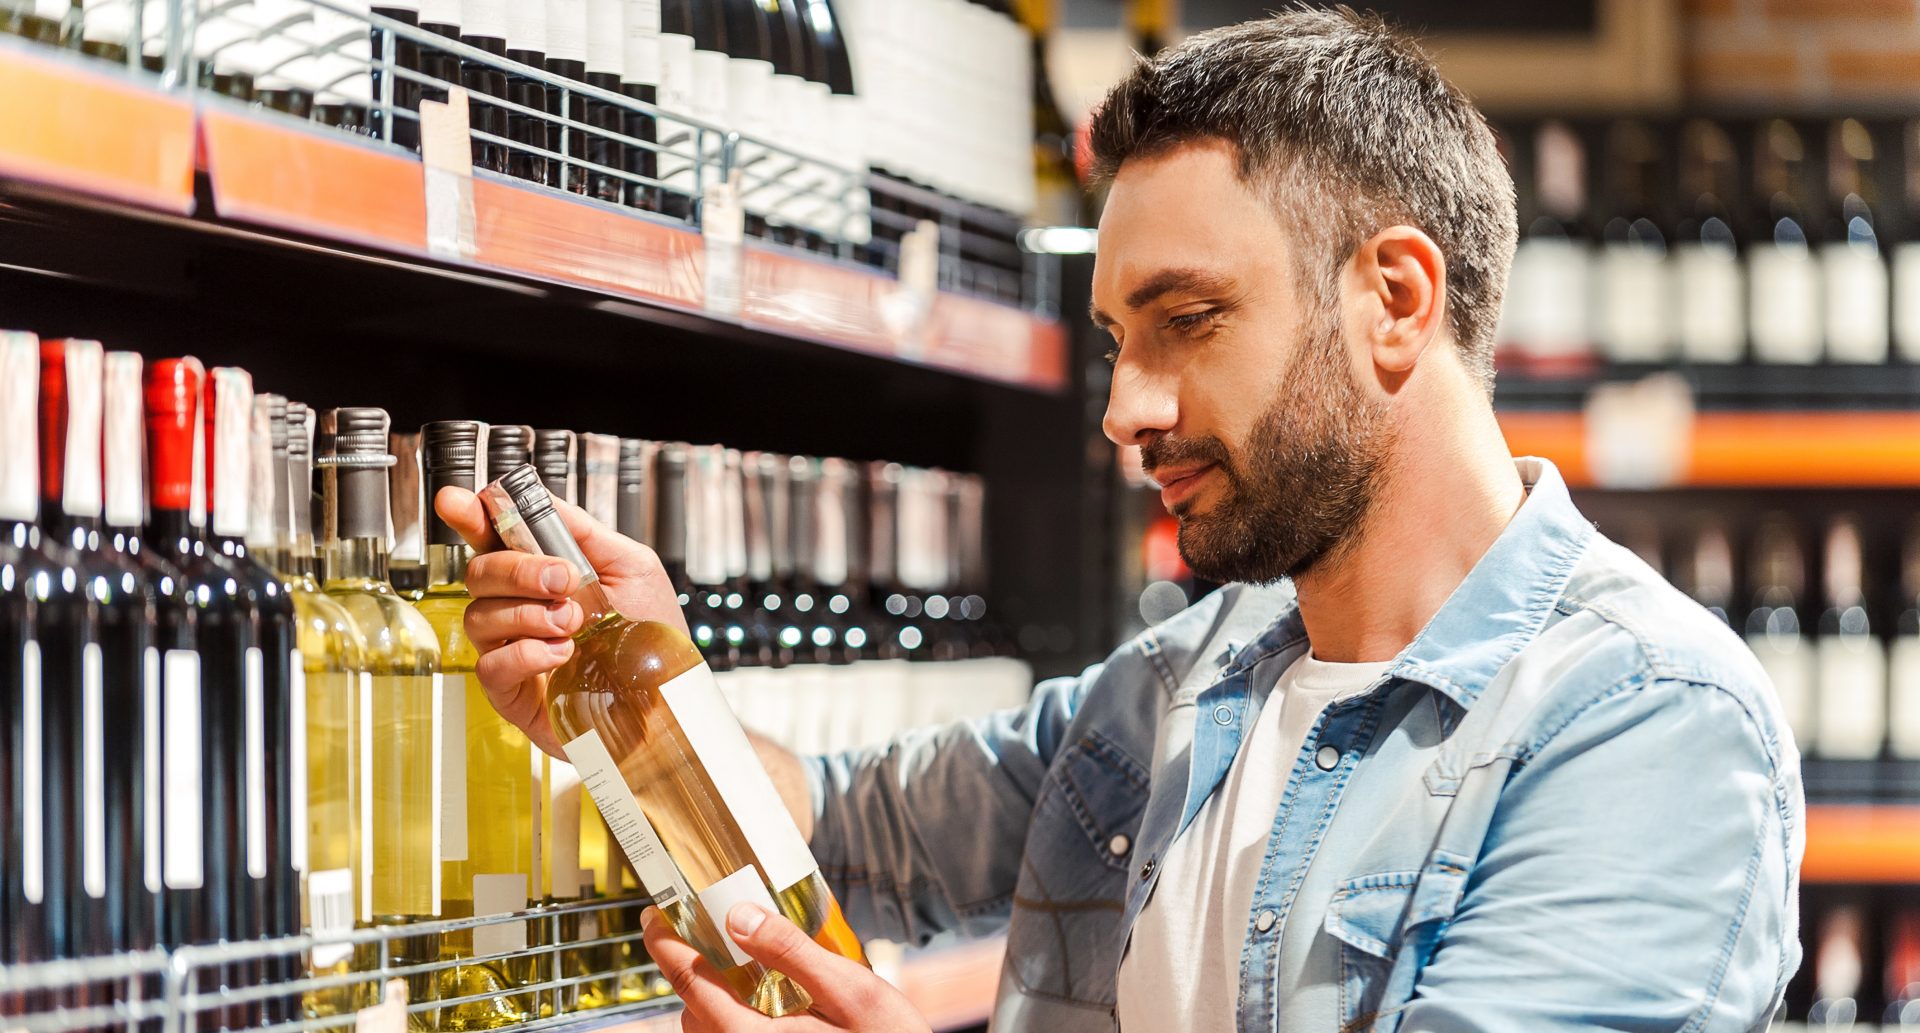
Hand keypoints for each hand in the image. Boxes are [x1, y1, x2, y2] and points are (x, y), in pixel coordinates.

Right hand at [434, 485, 689, 755]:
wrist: (668, 693)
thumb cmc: (651, 633)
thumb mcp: (631, 567)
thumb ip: (583, 532)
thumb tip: (541, 501)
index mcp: (542, 574)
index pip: (492, 539)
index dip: (470, 518)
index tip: (459, 502)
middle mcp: (519, 609)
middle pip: (479, 573)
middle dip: (518, 570)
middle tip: (563, 579)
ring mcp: (511, 650)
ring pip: (480, 616)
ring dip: (529, 614)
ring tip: (573, 622)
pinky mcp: (512, 693)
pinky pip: (490, 665)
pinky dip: (525, 653)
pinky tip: (562, 653)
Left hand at [643, 903, 931, 1032]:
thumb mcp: (853, 991)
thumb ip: (792, 953)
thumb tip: (737, 916)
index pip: (689, 984)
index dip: (665, 945)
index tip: (654, 915)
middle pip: (693, 1012)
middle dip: (692, 969)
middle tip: (704, 930)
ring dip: (712, 998)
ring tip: (737, 963)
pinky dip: (732, 1018)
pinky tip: (765, 1002)